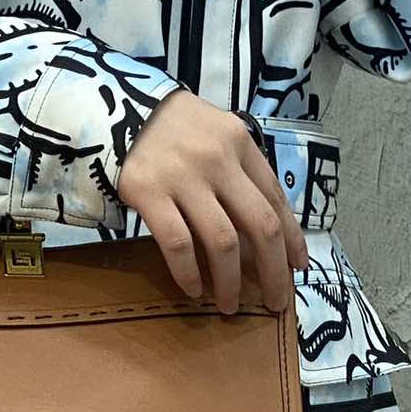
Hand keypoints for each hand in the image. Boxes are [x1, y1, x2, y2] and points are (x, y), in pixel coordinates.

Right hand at [117, 90, 308, 314]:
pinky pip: (178, 243)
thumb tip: (264, 231)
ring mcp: (183, 177)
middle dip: (273, 271)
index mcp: (240, 143)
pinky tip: (194, 290)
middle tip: (274, 301)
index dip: (291, 239)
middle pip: (260, 225)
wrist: (114, 106)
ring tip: (229, 305)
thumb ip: (240, 171)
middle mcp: (217, 159)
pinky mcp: (148, 192)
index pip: (276, 199)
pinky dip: (189, 273)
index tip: (296, 267)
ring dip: (231, 281)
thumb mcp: (215, 134)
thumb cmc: (171, 127)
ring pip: (222, 241)